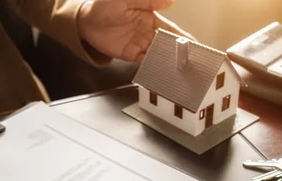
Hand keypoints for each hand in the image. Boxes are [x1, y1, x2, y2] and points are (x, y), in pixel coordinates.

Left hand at [77, 0, 194, 62]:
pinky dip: (152, 67)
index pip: (172, 29)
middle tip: (191, 63)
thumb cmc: (106, 4)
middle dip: (179, 53)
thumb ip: (147, 0)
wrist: (86, 20)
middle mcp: (148, 32)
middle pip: (167, 45)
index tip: (195, 45)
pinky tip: (160, 72)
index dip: (184, 37)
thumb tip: (170, 1)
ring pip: (158, 55)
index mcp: (151, 18)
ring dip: (167, 62)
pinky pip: (144, 62)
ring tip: (179, 71)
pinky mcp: (130, 54)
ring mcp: (139, 44)